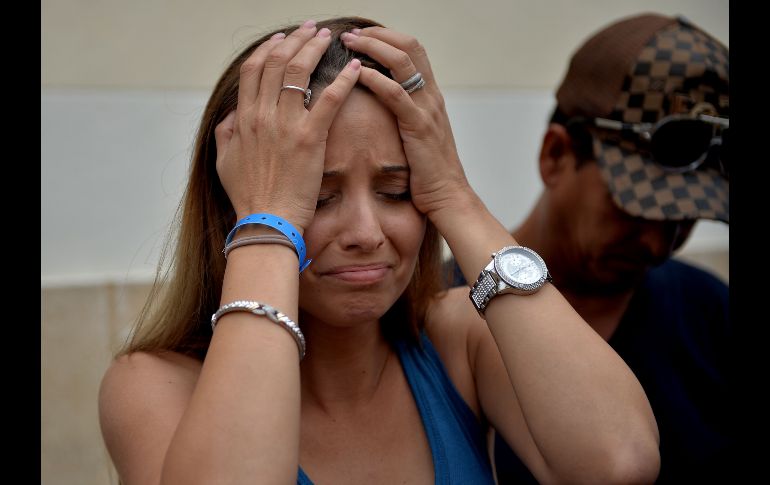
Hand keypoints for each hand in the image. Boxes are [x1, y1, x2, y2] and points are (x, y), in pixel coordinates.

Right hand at [214, 21, 361, 233]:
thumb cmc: (248, 197)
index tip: (281, 38)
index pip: (253, 69)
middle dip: (295, 39)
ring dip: (316, 48)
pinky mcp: (310, 138)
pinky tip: (355, 68)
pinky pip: (329, 99)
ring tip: (330, 37)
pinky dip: (344, 79)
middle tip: (310, 29)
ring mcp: (286, 125)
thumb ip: (226, 134)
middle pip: (277, 61)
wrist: (266, 221)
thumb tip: (232, 116)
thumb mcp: (224, 162)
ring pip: (301, 71)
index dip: (268, 49)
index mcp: (243, 118)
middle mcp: (262, 115)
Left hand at [341, 27, 471, 217]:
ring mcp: (427, 109)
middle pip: (409, 46)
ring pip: (402, 62)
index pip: (413, 50)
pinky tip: (357, 73)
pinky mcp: (418, 126)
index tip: (362, 35)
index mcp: (430, 96)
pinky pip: (396, 94)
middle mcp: (431, 96)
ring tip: (349, 42)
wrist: (447, 196)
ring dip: (372, 47)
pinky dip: (375, 78)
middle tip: (351, 33)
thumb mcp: (418, 136)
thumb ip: (405, 116)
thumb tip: (383, 105)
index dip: (387, 37)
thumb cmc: (428, 171)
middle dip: (377, 34)